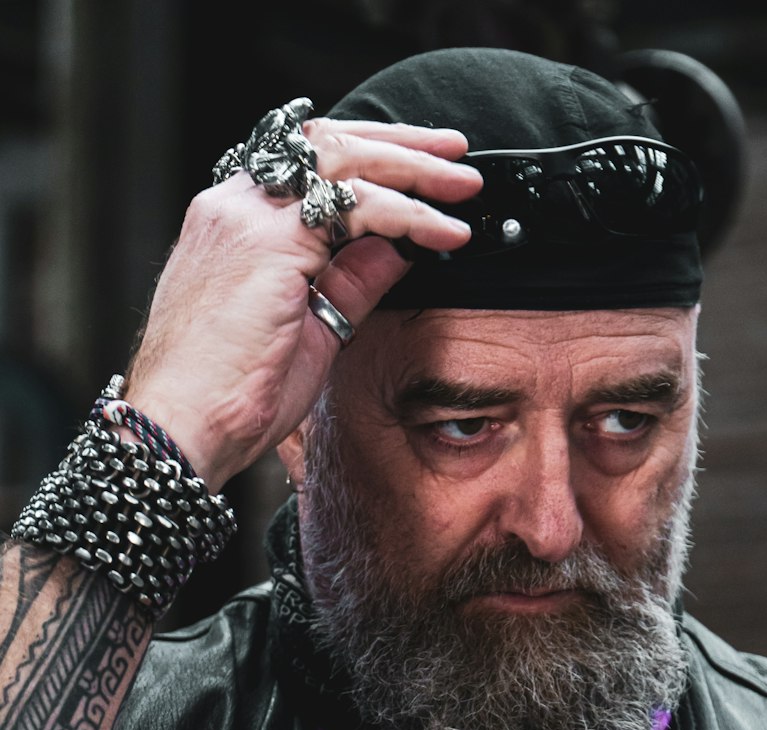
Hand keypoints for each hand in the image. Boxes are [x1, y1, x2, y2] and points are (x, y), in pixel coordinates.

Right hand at [124, 119, 481, 491]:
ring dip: (413, 169)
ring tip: (463, 186)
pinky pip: (356, 209)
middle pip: (327, 142)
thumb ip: (350, 284)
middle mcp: (234, 205)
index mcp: (233, 221)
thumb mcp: (309, 332)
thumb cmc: (230, 396)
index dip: (366, 155)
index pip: (305, 159)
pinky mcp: (268, 243)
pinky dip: (410, 215)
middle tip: (455, 154)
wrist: (183, 427)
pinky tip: (445, 232)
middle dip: (399, 144)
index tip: (417, 167)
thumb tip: (396, 250)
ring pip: (344, 163)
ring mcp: (247, 218)